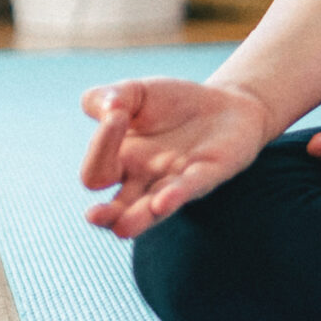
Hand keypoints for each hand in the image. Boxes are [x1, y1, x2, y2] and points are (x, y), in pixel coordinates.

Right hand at [78, 76, 272, 238]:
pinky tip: (162, 201)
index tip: (116, 113)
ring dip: (139, 218)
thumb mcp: (135, 93)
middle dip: (105, 215)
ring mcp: (176, 182)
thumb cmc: (173, 103)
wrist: (226, 102)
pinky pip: (190, 189)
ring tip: (122, 228)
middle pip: (117, 209)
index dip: (100, 145)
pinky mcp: (208, 175)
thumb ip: (107, 98)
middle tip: (94, 216)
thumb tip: (107, 109)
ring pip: (152, 211)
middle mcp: (145, 182)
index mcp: (121, 164)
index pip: (97, 171)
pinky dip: (176, 195)